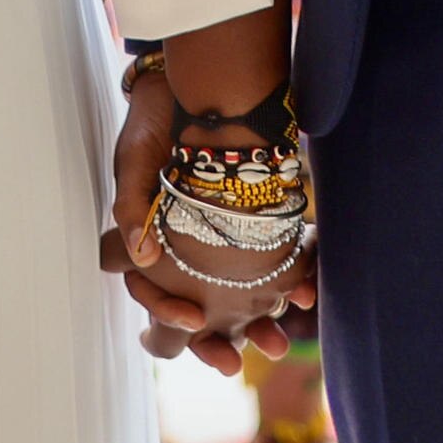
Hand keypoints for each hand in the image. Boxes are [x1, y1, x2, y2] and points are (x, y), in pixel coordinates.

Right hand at [110, 59, 309, 369]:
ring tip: (279, 343)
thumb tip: (144, 259)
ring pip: (237, 294)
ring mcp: (219, 236)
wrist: (203, 80)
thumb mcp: (136, 159)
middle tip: (238, 362)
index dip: (166, 313)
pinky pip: (273, 263)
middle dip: (217, 339)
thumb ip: (135, 206)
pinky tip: (307, 296)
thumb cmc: (158, 120)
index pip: (149, 290)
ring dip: (256, 321)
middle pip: (197, 307)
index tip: (192, 320)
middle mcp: (184, 244)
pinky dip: (289, 282)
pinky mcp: (254, 221)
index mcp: (149, 236)